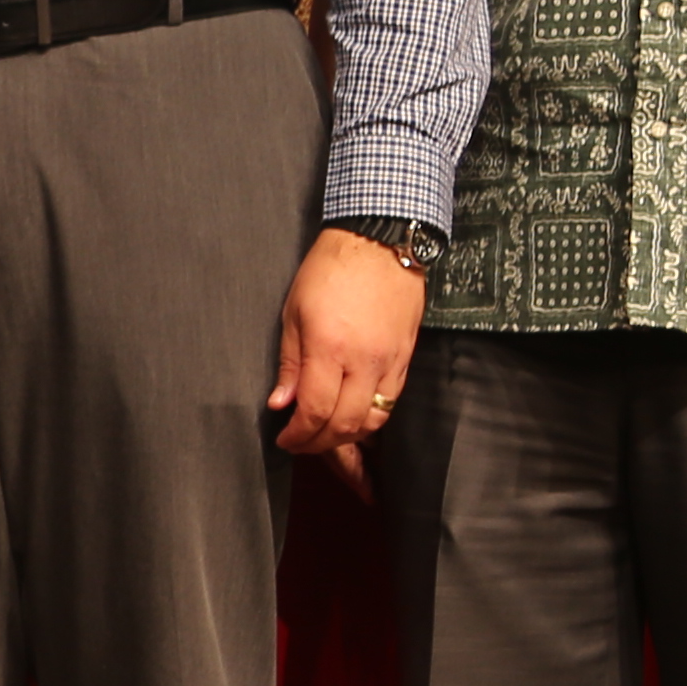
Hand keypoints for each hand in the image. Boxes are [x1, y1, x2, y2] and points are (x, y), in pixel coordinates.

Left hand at [268, 228, 422, 459]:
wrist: (379, 241)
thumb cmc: (331, 270)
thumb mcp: (294, 312)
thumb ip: (289, 364)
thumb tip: (280, 403)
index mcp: (329, 348)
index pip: (315, 411)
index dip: (298, 435)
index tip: (285, 439)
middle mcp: (364, 361)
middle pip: (345, 425)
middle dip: (319, 443)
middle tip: (301, 443)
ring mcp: (390, 362)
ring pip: (373, 421)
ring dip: (347, 436)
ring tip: (326, 434)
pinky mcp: (406, 359)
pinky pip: (391, 402)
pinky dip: (370, 418)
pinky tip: (352, 415)